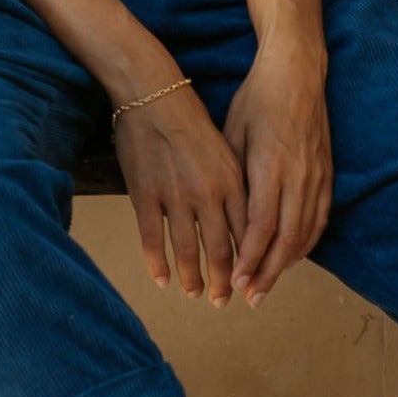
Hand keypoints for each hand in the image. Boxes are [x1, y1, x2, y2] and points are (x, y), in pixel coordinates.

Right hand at [115, 85, 246, 305]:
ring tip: (194, 293)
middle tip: (223, 300)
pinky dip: (158, 263)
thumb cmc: (194, 119)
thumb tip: (248, 219)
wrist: (155, 96)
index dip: (251, 262)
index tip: (251, 281)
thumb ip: (238, 183)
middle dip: (224, 280)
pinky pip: (153, 239)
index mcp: (232, 180)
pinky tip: (162, 279)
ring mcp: (175, 196)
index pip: (248, 232)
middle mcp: (208, 192)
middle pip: (220, 249)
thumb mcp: (228, 147)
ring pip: (188, 249)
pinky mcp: (145, 195)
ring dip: (192, 277)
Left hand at [222, 36, 332, 305]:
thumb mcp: (233, 133)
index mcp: (271, 166)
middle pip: (286, 239)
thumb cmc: (257, 99)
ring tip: (267, 286)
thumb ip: (232, 176)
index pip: (261, 226)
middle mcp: (298, 176)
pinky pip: (319, 217)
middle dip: (268, 273)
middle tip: (250, 298)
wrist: (298, 71)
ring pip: (306, 232)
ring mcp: (317, 175)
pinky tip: (293, 255)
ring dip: (287, 264)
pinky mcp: (327, 173)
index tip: (234, 281)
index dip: (249, 259)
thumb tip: (223, 218)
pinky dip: (306, 242)